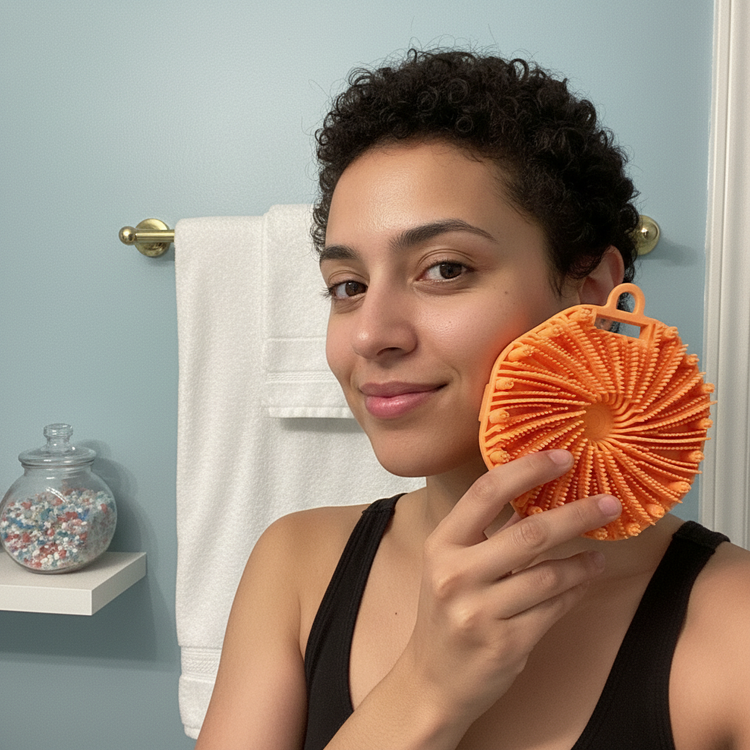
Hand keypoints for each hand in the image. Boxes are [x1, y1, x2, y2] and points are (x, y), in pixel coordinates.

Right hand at [404, 449, 620, 723]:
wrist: (431, 681)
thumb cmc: (446, 613)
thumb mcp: (452, 565)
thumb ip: (488, 532)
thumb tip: (537, 492)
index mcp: (441, 545)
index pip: (485, 493)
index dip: (527, 469)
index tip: (562, 456)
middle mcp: (456, 574)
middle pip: (528, 533)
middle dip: (577, 514)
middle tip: (609, 503)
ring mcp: (480, 612)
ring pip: (549, 574)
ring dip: (582, 562)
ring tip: (598, 552)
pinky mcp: (506, 644)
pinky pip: (554, 608)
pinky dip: (575, 590)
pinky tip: (583, 579)